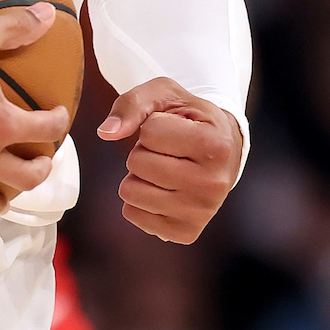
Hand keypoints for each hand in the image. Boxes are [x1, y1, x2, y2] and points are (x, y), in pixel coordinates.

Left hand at [97, 77, 242, 242]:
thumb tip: (106, 132)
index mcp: (215, 145)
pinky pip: (132, 214)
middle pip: (137, 163)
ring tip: (165, 167)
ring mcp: (201, 212)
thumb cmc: (190, 119)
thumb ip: (132, 104)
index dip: (152, 126)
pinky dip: (139, 198)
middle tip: (168, 150)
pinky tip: (164, 189)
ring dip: (139, 175)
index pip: (150, 133)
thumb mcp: (166, 96)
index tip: (174, 129)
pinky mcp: (185, 233)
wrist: (223, 150)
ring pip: (131, 191)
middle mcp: (213, 184)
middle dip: (143, 151)